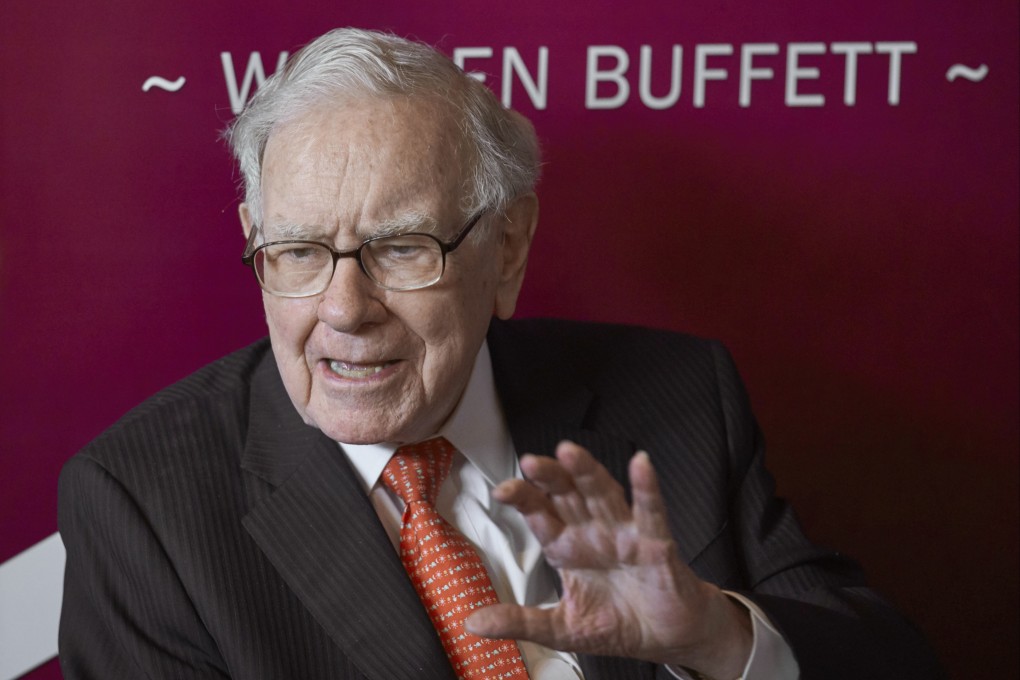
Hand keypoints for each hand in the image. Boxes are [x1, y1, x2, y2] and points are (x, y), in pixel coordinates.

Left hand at [465, 441, 751, 678]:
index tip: (502, 490)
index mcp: (567, 547)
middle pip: (567, 494)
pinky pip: (650, 512)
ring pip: (602, 493)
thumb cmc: (616, 623)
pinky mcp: (656, 544)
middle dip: (549, 476)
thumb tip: (473, 623)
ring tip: (569, 452)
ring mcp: (624, 534)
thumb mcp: (560, 628)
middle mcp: (592, 532)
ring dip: (587, 471)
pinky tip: (641, 464)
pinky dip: (646, 487)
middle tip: (530, 462)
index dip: (524, 499)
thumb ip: (520, 621)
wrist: (665, 638)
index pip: (541, 515)